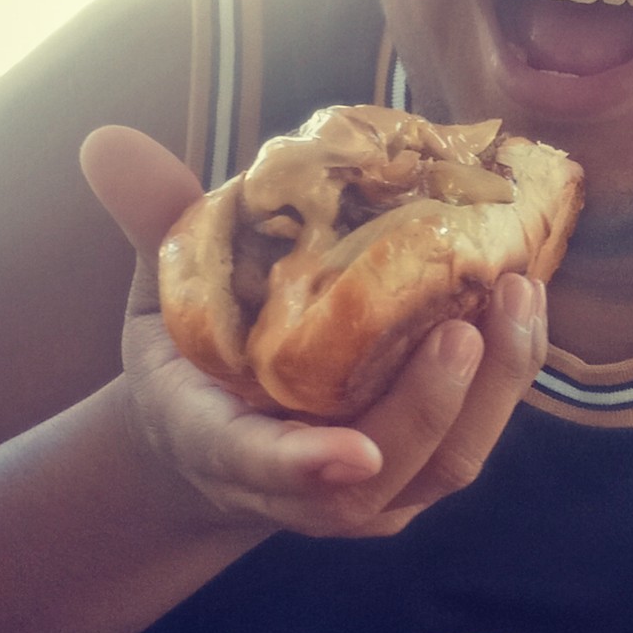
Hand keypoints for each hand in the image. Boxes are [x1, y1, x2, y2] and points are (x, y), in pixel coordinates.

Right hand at [81, 125, 546, 542]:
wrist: (222, 436)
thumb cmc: (192, 355)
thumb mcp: (161, 291)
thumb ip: (151, 225)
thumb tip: (107, 142)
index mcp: (218, 444)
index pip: (256, 466)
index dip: (303, 466)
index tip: (354, 457)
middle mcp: (299, 486)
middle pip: (379, 475)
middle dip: (429, 406)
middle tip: (468, 321)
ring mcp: (370, 490)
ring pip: (442, 464)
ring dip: (491, 388)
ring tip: (517, 293)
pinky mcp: (419, 472)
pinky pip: (474, 436)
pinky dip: (505, 377)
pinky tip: (524, 301)